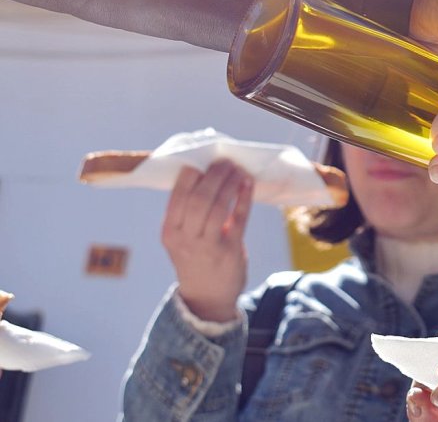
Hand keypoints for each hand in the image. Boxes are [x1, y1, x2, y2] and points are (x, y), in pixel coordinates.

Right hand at [161, 160, 252, 322]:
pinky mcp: (229, 251)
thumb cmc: (195, 259)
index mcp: (169, 231)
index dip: (192, 173)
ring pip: (218, 206)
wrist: (206, 298)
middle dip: (214, 175)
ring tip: (238, 169)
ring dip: (230, 183)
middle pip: (199, 197)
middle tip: (225, 161)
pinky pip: (239, 218)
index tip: (203, 158)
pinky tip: (248, 184)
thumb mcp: (182, 238)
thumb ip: (189, 212)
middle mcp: (184, 238)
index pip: (178, 195)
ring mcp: (206, 246)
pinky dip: (244, 198)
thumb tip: (207, 173)